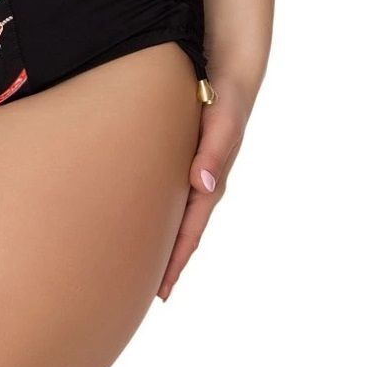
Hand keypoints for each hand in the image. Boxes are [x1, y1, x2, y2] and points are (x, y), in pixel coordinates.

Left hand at [157, 65, 258, 300]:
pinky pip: (168, 194)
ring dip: (160, 239)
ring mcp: (192, 173)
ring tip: (138, 264)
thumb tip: (202, 183)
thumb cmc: (224, 98)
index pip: (190, 231)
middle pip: (181, 232)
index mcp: (210, 181)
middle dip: (166, 261)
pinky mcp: (181, 159)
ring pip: (174, 215)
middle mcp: (201, 183)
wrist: (227, 74)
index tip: (161, 290)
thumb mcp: (223, 121)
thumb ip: (215, 150)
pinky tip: (140, 216)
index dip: (175, 261)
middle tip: (145, 292)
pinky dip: (156, 212)